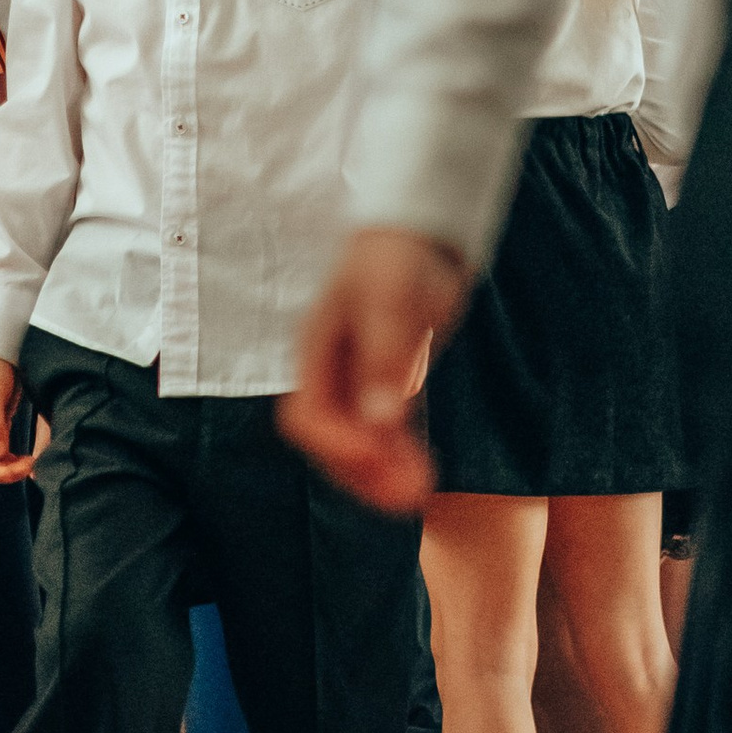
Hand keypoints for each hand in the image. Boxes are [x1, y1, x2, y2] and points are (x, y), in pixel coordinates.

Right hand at [278, 228, 470, 512]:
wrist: (419, 235)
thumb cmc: (395, 257)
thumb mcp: (390, 299)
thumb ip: (385, 357)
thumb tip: (382, 419)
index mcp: (315, 351)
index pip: (307, 416)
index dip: (335, 445)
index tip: (377, 457)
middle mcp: (330, 373)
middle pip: (331, 441)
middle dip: (363, 473)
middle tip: (407, 497)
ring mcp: (357, 382)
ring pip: (359, 444)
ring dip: (383, 474)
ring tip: (419, 494)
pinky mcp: (386, 386)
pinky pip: (385, 435)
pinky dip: (400, 458)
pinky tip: (424, 474)